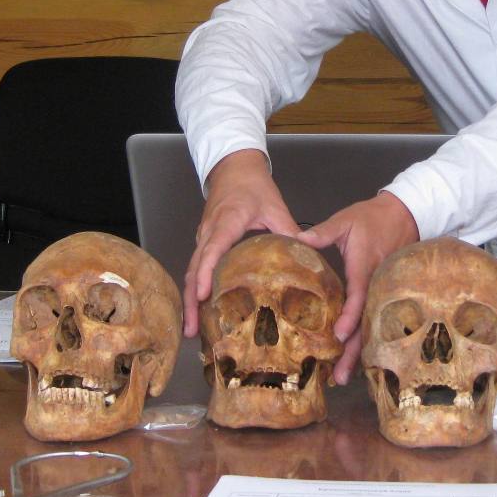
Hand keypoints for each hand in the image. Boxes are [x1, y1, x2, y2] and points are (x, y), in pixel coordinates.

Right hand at [182, 149, 298, 336]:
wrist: (233, 166)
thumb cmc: (252, 184)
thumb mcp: (274, 205)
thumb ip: (288, 230)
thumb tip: (306, 255)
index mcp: (226, 223)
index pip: (212, 251)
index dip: (205, 275)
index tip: (203, 296)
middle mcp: (208, 233)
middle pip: (194, 270)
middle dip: (191, 301)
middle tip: (192, 330)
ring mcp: (203, 237)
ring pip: (192, 271)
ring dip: (190, 299)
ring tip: (193, 329)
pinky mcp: (204, 241)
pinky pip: (196, 267)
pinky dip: (195, 288)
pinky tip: (201, 308)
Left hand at [298, 191, 417, 384]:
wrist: (407, 214)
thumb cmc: (372, 218)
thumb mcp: (345, 220)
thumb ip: (322, 232)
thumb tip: (295, 238)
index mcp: (365, 266)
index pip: (358, 296)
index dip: (350, 316)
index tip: (339, 335)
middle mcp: (377, 284)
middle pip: (367, 323)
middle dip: (354, 351)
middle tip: (338, 377)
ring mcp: (384, 291)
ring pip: (373, 328)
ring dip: (360, 353)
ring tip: (344, 377)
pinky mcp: (387, 294)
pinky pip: (377, 321)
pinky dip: (367, 342)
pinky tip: (357, 361)